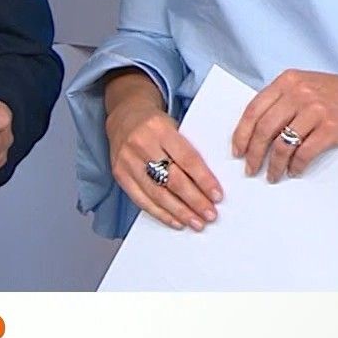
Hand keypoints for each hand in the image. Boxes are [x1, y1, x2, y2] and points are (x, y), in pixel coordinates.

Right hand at [106, 83, 222, 231]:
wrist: (124, 116)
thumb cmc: (155, 124)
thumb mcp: (174, 126)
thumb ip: (187, 151)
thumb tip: (208, 184)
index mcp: (160, 128)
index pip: (187, 158)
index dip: (204, 179)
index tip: (217, 195)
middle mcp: (142, 144)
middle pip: (172, 179)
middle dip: (194, 201)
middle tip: (210, 214)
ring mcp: (128, 161)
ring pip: (157, 194)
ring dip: (179, 212)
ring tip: (196, 222)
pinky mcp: (120, 175)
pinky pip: (142, 200)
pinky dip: (161, 214)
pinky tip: (175, 221)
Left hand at [232, 70, 337, 182]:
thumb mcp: (307, 86)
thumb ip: (283, 101)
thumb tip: (256, 132)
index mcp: (288, 80)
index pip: (254, 109)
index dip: (242, 133)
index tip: (237, 150)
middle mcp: (299, 92)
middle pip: (264, 129)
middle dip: (253, 153)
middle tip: (250, 169)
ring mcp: (316, 109)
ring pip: (282, 144)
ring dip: (273, 165)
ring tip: (272, 175)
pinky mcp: (331, 128)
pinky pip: (304, 153)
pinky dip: (296, 166)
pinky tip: (294, 171)